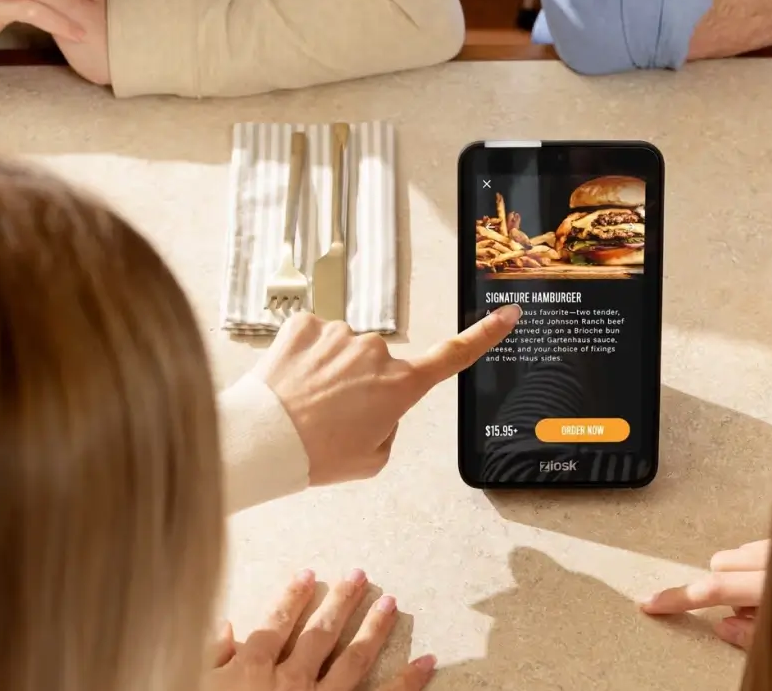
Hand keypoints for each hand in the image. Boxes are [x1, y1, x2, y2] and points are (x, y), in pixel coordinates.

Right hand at [208, 569, 436, 690]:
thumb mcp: (196, 688)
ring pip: (354, 660)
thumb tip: (224, 628)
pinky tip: (427, 662)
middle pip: (321, 633)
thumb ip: (210, 661)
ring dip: (374, 629)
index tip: (309, 574)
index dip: (292, 597)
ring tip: (391, 602)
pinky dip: (408, 683)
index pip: (276, 623)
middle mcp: (290, 682)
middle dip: (341, 601)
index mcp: (253, 670)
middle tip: (360, 575)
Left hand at [262, 305, 520, 484]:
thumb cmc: (316, 455)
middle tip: (332, 414)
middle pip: (378, 363)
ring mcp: (341, 333)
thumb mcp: (372, 458)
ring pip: (343, 349)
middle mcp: (377, 351)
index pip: (453, 356)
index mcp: (400, 385)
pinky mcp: (306, 323)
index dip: (485, 335)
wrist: (262, 440)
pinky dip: (303, 355)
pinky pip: (313, 336)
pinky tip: (290, 379)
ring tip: (305, 402)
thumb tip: (381, 403)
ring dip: (329, 370)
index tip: (508, 314)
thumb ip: (389, 425)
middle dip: (361, 383)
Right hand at [641, 539, 768, 648]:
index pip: (715, 589)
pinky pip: (758, 548)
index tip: (650, 604)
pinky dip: (757, 567)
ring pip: (737, 553)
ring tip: (766, 600)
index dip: (680, 598)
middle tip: (749, 613)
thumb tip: (721, 627)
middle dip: (721, 588)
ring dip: (740, 577)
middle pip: (719, 564)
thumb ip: (755, 636)